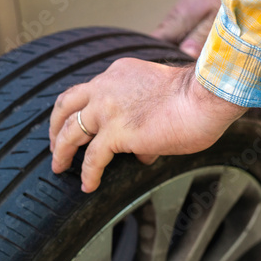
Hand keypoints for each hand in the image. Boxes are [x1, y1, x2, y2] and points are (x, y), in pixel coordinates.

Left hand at [49, 59, 245, 191]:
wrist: (206, 95)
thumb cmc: (198, 96)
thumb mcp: (163, 96)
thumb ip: (146, 119)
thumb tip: (142, 151)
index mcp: (118, 74)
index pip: (90, 90)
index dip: (81, 108)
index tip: (80, 123)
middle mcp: (106, 87)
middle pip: (66, 105)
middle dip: (55, 126)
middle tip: (54, 144)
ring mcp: (107, 110)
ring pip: (69, 132)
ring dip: (61, 152)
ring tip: (59, 167)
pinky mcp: (116, 133)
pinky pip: (93, 158)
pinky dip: (88, 174)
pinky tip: (88, 186)